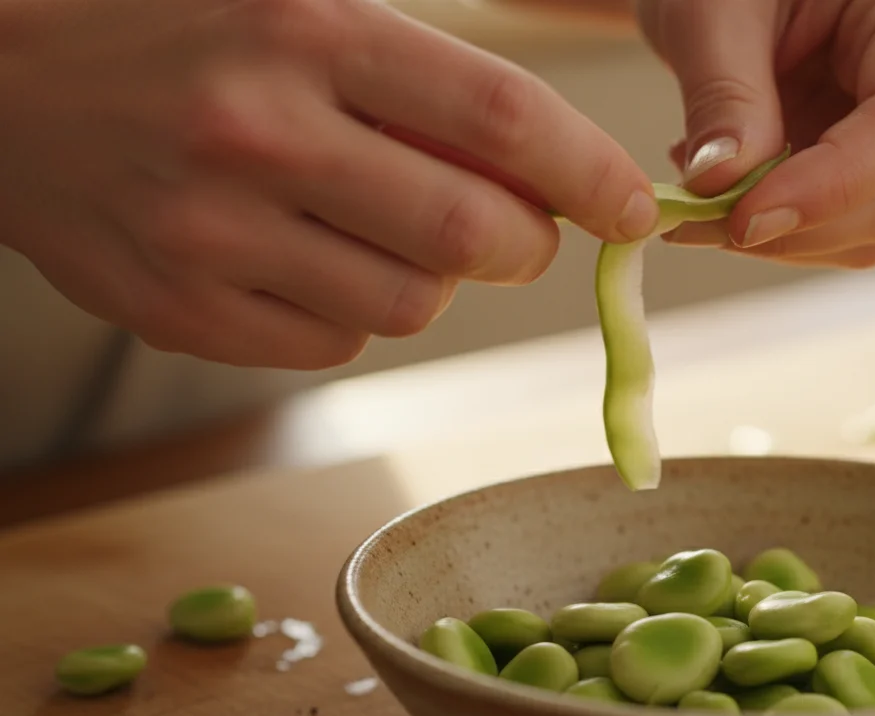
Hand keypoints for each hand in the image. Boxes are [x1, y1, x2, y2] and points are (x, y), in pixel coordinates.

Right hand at [0, 0, 657, 368]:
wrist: (8, 80)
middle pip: (472, 237)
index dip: (588, 173)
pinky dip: (351, 310)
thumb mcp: (306, 8)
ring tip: (377, 226)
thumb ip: (429, 82)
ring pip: (409, 304)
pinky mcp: (178, 308)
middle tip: (518, 231)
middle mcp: (261, 132)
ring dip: (432, 278)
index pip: (500, 118)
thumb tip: (549, 172)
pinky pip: (333, 342)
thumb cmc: (187, 32)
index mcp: (310, 32)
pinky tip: (306, 256)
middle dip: (526, 245)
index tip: (631, 207)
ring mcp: (210, 232)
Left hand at [637, 0, 874, 267]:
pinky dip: (773, 228)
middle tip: (693, 221)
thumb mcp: (713, 8)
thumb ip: (722, 91)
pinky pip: (838, 228)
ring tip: (698, 193)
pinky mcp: (870, 166)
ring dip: (778, 239)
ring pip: (870, 229)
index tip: (744, 218)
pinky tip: (720, 186)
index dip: (832, 185)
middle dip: (796, 227)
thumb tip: (718, 184)